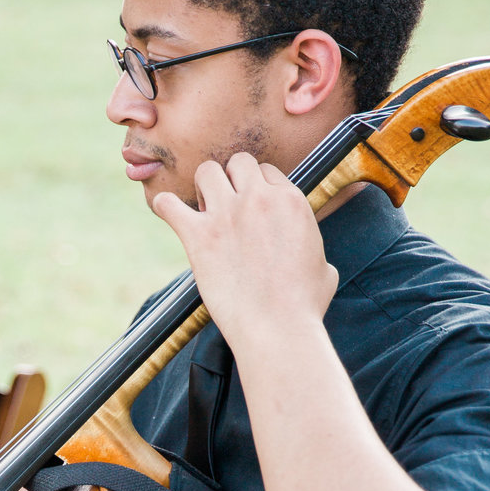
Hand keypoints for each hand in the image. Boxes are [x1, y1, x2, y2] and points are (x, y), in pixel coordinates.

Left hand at [152, 153, 336, 356]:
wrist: (277, 328)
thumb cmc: (304, 306)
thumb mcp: (324, 269)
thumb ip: (314, 250)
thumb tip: (315, 260)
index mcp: (290, 201)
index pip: (268, 173)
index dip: (259, 190)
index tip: (254, 212)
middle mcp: (258, 198)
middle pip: (239, 162)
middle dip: (232, 180)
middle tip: (229, 208)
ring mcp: (226, 214)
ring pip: (207, 171)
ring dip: (205, 187)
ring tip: (205, 210)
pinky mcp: (199, 236)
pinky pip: (169, 205)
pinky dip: (165, 206)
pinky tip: (167, 211)